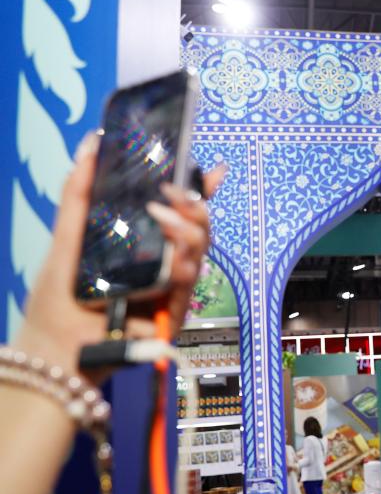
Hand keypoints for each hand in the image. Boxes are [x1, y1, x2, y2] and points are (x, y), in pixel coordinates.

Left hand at [13, 132, 225, 381]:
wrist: (56, 348)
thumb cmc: (59, 299)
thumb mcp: (67, 237)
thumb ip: (80, 193)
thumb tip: (91, 145)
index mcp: (143, 243)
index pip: (178, 211)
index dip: (197, 190)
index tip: (213, 169)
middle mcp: (162, 263)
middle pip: (196, 227)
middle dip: (193, 204)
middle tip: (171, 191)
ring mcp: (171, 287)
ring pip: (199, 249)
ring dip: (187, 229)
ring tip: (162, 216)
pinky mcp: (175, 310)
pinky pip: (190, 280)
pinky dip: (184, 265)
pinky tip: (175, 256)